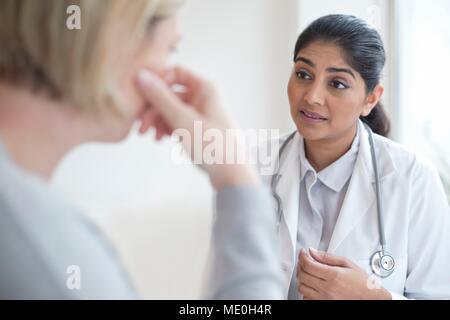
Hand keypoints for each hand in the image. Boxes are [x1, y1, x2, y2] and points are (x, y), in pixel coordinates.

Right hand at [136, 67, 258, 189]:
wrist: (232, 175)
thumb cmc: (213, 146)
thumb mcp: (182, 120)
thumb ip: (161, 97)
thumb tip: (142, 75)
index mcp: (205, 89)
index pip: (175, 73)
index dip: (158, 83)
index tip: (143, 98)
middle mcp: (204, 98)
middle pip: (171, 93)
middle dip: (154, 109)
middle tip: (142, 127)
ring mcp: (202, 114)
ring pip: (172, 110)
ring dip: (159, 121)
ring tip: (152, 137)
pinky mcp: (200, 129)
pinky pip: (178, 122)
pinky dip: (168, 129)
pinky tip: (161, 140)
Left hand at [296, 248, 391, 299]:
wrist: (371, 298)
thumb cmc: (362, 283)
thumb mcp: (347, 264)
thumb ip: (327, 257)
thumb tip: (312, 252)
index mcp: (333, 275)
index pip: (308, 264)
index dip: (302, 256)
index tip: (303, 253)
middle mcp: (327, 288)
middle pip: (303, 275)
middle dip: (301, 265)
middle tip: (305, 260)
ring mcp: (324, 299)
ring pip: (302, 287)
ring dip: (302, 278)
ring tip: (308, 272)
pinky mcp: (323, 305)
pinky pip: (306, 298)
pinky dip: (306, 290)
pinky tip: (312, 284)